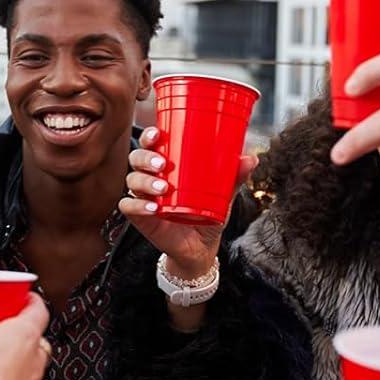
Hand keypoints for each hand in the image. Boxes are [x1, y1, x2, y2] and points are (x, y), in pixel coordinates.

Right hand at [118, 125, 256, 278]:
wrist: (201, 246)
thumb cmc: (207, 213)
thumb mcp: (222, 194)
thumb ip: (233, 178)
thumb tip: (251, 159)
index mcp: (167, 165)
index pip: (151, 143)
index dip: (149, 135)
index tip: (158, 133)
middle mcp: (151, 177)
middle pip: (137, 158)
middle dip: (146, 156)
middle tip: (162, 163)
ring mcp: (144, 196)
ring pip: (132, 180)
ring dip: (145, 180)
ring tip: (163, 188)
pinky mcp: (140, 217)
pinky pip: (128, 206)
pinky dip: (138, 205)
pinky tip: (153, 207)